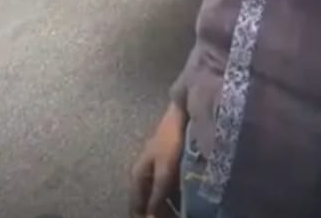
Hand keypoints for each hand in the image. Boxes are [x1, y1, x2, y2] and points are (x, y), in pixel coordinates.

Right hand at [130, 103, 186, 217]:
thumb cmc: (170, 141)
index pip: (136, 207)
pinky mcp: (166, 163)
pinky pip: (166, 186)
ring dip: (165, 205)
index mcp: (137, 176)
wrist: (180, 113)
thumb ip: (157, 195)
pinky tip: (183, 199)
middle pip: (146, 201)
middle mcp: (142, 173)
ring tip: (179, 211)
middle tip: (173, 216)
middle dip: (156, 212)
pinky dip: (172, 195)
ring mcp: (154, 167)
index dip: (146, 217)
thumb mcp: (164, 171)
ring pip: (156, 194)